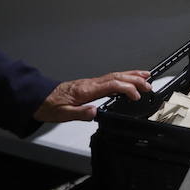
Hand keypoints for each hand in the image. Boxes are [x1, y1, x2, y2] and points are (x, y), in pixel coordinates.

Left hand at [33, 70, 152, 122]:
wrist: (39, 98)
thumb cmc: (50, 105)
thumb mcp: (62, 114)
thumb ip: (80, 113)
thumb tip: (96, 112)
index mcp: (86, 90)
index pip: (111, 85)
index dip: (126, 88)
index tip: (136, 95)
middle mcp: (91, 84)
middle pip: (117, 77)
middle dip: (135, 79)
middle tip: (149, 84)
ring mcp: (91, 83)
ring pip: (115, 75)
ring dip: (131, 75)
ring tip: (146, 76)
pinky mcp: (91, 85)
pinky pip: (111, 78)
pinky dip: (122, 77)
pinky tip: (127, 80)